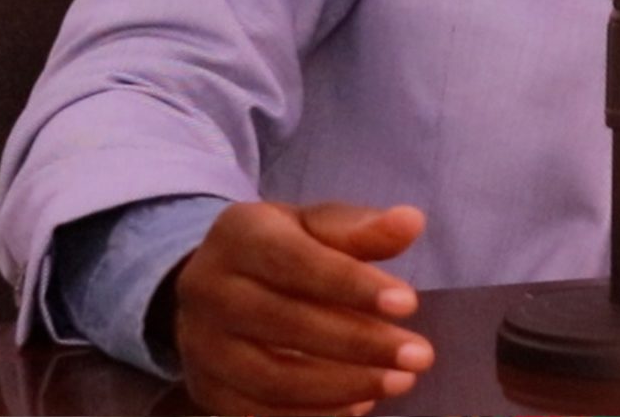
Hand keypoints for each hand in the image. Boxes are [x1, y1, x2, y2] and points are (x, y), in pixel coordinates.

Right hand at [173, 201, 431, 416]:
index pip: (296, 262)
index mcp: (238, 234)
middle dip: (360, 343)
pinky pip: (258, 414)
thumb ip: (361, 228)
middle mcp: (208, 289)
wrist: (216, 283)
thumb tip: (412, 222)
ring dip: (343, 386)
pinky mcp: (206, 389)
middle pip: (285, 323)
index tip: (409, 304)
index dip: (353, 285)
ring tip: (398, 381)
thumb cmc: (283, 247)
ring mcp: (201, 345)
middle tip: (419, 356)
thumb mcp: (316, 225)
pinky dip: (313, 415)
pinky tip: (360, 403)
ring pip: (272, 378)